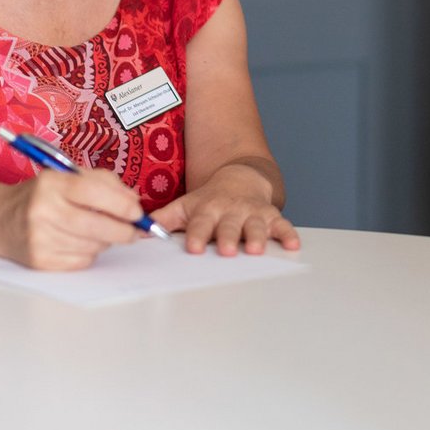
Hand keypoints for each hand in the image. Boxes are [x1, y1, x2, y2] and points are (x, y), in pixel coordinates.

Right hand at [0, 169, 143, 269]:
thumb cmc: (42, 195)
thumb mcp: (69, 176)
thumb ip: (104, 182)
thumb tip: (133, 201)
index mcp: (52, 183)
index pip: (92, 192)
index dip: (121, 204)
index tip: (137, 212)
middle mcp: (42, 210)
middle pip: (95, 226)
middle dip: (123, 230)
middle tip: (133, 230)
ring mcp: (39, 238)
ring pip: (92, 246)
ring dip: (105, 241)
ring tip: (96, 231)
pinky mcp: (40, 261)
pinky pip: (81, 261)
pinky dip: (89, 253)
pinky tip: (78, 242)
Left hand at [152, 163, 300, 255]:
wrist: (240, 178)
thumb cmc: (209, 200)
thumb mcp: (185, 205)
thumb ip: (164, 219)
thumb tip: (136, 231)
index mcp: (208, 209)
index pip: (200, 223)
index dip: (197, 234)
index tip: (192, 248)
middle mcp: (231, 210)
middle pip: (229, 225)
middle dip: (228, 237)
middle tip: (226, 251)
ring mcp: (252, 213)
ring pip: (255, 225)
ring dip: (257, 237)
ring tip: (256, 249)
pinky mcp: (271, 216)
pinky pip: (282, 224)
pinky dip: (288, 233)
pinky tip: (293, 244)